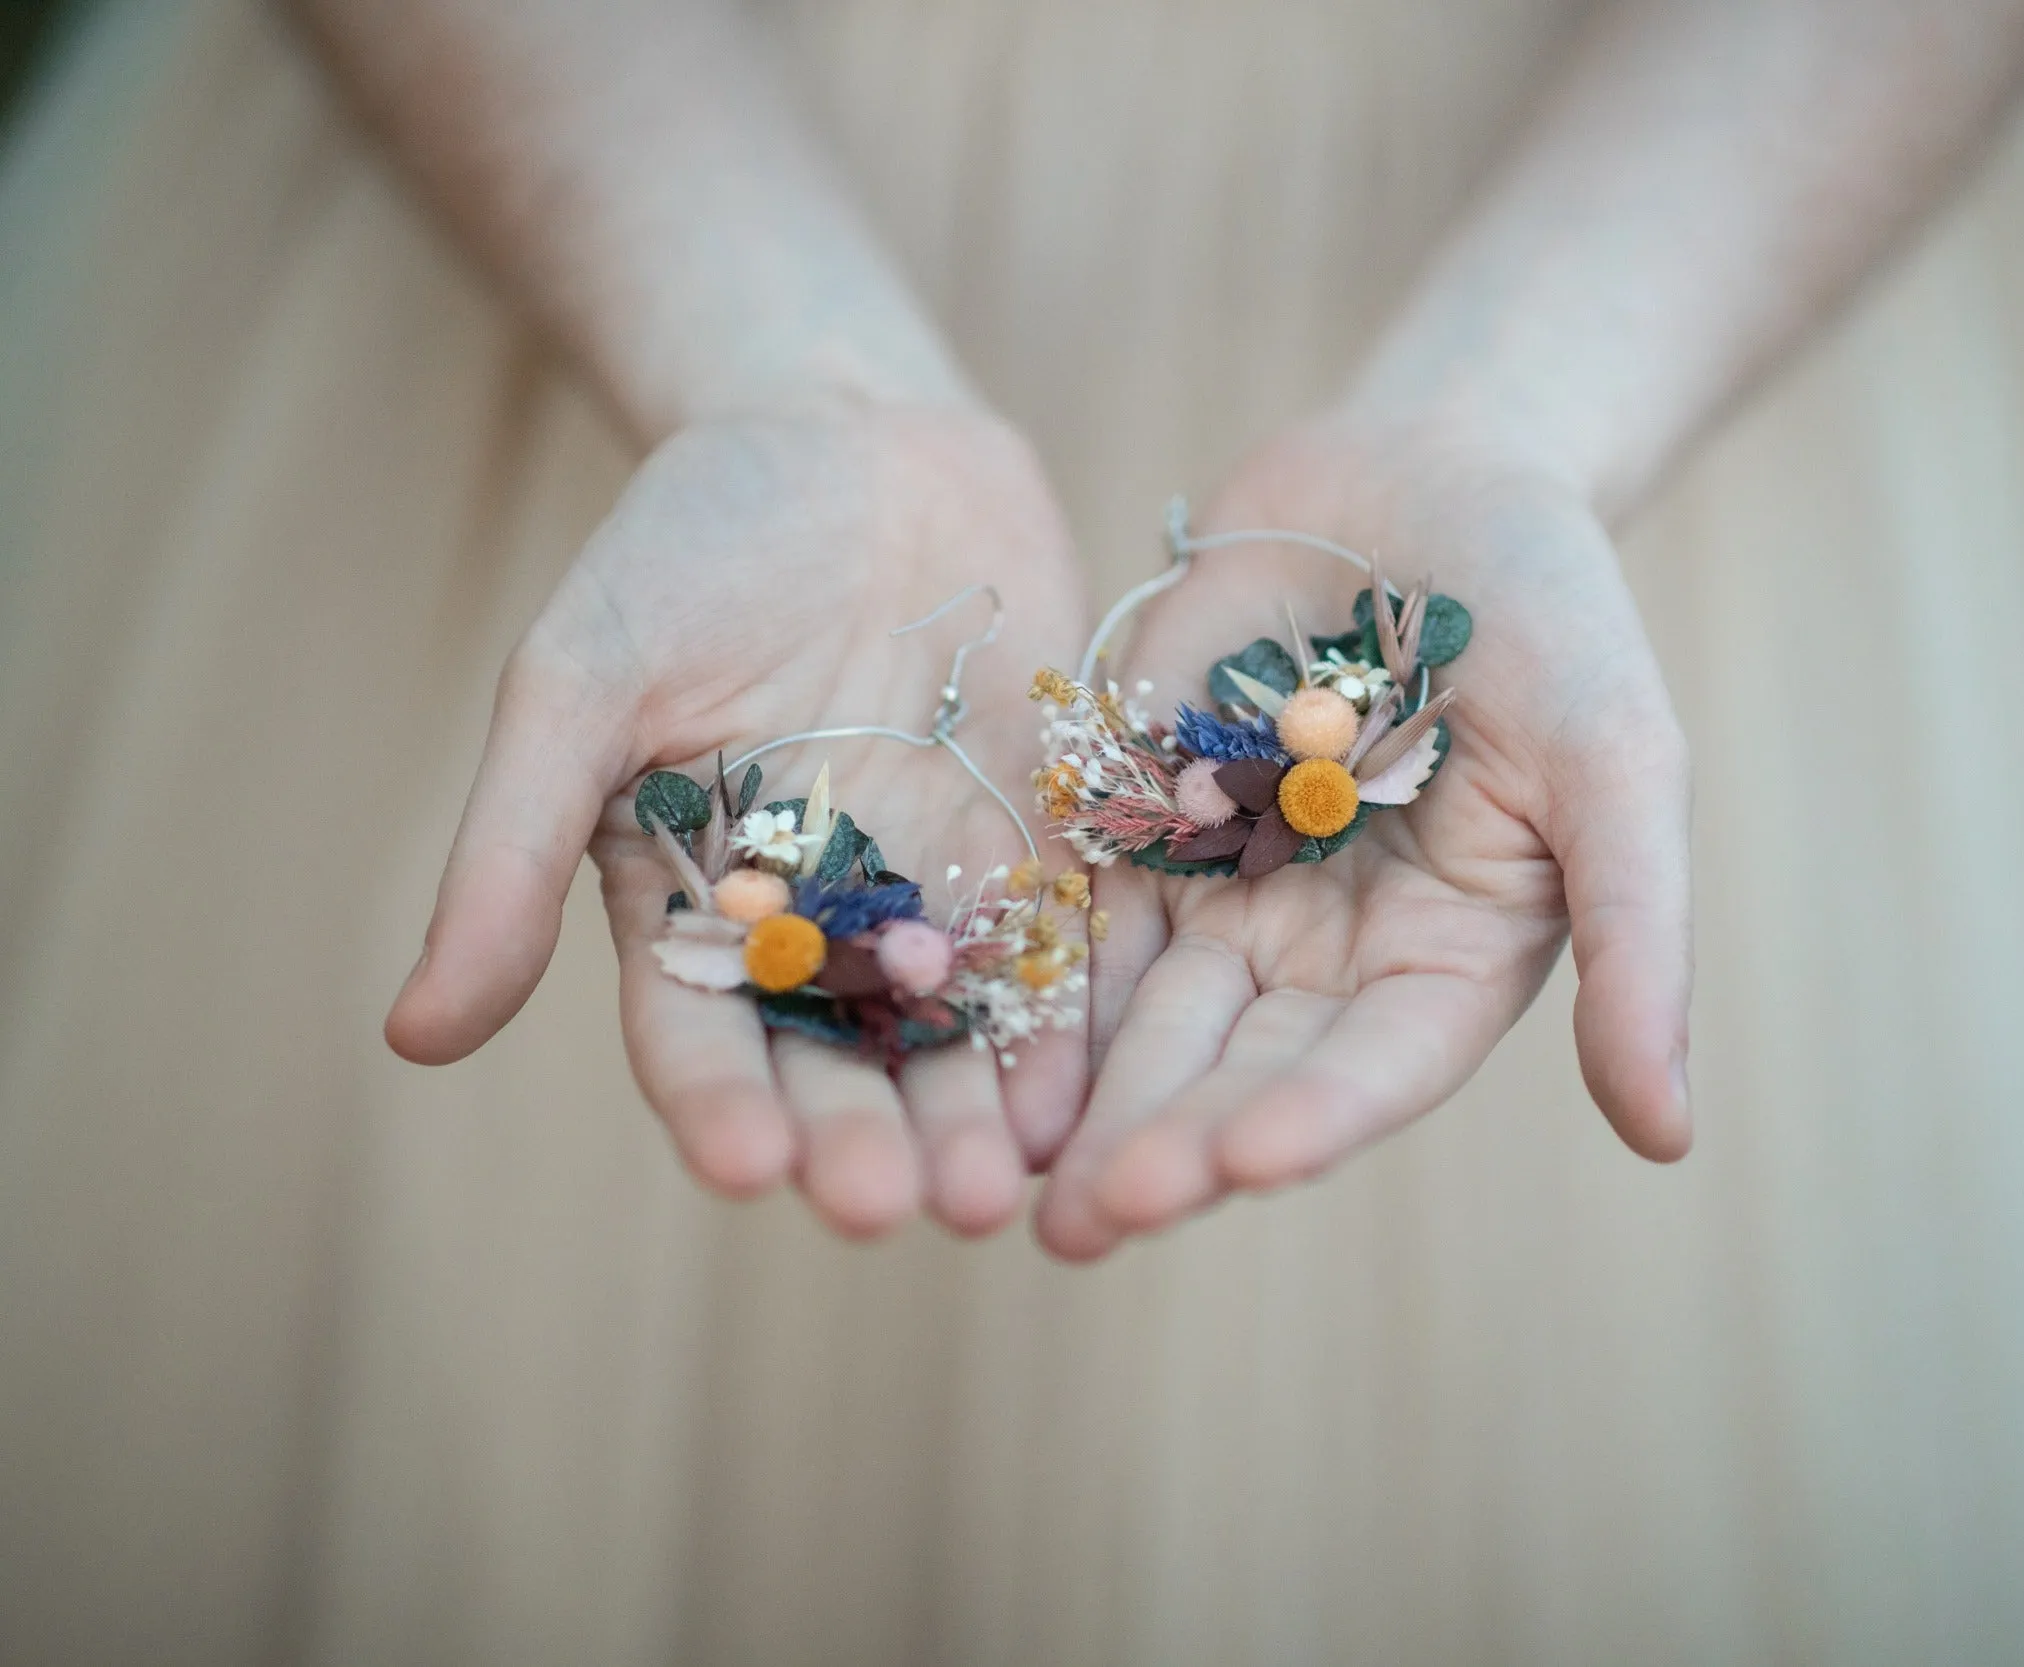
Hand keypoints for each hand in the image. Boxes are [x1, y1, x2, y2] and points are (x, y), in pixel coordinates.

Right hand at [386, 397, 1090, 1238]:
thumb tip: (413, 1037)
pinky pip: (1061, 944)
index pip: (697, 1030)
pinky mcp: (1039, 837)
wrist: (850, 436)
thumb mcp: (580, 680)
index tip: (748, 1170)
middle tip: (896, 1208)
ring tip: (998, 1185)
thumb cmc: (689, 543)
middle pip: (838, 1054)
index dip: (720, 1105)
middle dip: (864, 1136)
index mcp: (687, 897)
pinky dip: (1074, 1016)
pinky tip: (1090, 1089)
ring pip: (953, 1025)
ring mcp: (933, 881)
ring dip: (973, 1109)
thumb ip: (514, 852)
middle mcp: (813, 914)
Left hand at [1036, 416, 1693, 1259]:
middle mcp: (1332, 955)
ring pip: (1143, 1016)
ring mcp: (1228, 893)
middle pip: (1240, 1065)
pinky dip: (1028, 978)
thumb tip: (1671, 1139)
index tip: (1239, 1165)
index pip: (1376, 1068)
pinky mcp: (1138, 824)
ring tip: (1007, 1181)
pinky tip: (961, 1036)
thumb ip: (1636, 940)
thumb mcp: (1618, 762)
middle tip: (1085, 1222)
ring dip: (1079, 1099)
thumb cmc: (1556, 613)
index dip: (1312, 1117)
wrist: (1426, 470)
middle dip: (1165, 1139)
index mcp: (1449, 961)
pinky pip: (1076, 913)